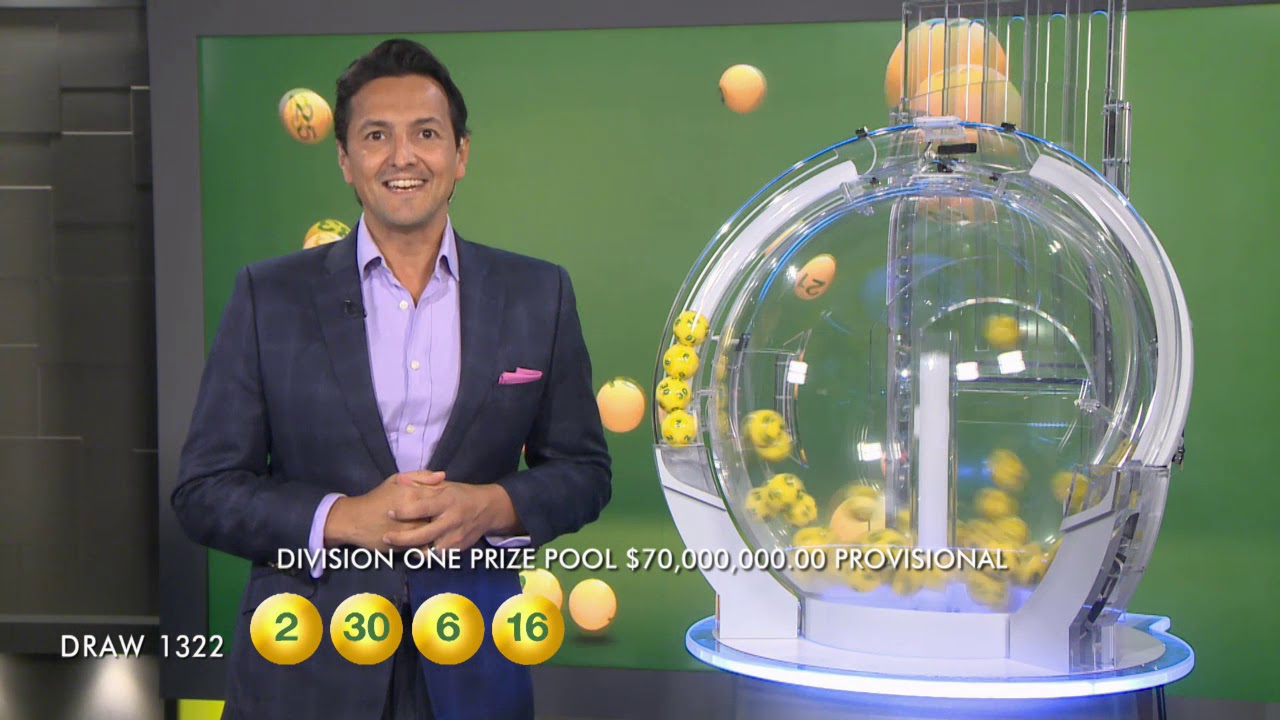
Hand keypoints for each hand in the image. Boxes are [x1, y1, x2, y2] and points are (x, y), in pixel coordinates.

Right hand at [323, 470, 443, 550]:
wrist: (354, 520)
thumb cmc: (377, 498)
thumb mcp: (396, 480)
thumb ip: (421, 476)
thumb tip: (443, 475)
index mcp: (413, 495)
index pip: (440, 496)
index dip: (445, 499)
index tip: (447, 500)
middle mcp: (414, 514)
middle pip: (440, 516)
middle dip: (444, 516)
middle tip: (447, 515)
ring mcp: (410, 532)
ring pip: (434, 533)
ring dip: (438, 531)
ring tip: (440, 527)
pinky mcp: (405, 547)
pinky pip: (424, 547)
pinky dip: (429, 544)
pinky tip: (430, 539)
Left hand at [381, 474, 519, 550]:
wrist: (488, 509)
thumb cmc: (460, 494)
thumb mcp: (444, 485)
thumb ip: (422, 484)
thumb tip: (399, 480)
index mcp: (447, 501)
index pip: (423, 507)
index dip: (405, 511)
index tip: (389, 512)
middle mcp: (452, 520)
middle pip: (424, 535)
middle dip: (403, 538)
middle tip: (386, 537)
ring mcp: (456, 537)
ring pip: (431, 551)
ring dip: (413, 551)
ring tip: (399, 548)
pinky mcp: (459, 549)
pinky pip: (439, 556)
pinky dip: (426, 556)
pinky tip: (415, 552)